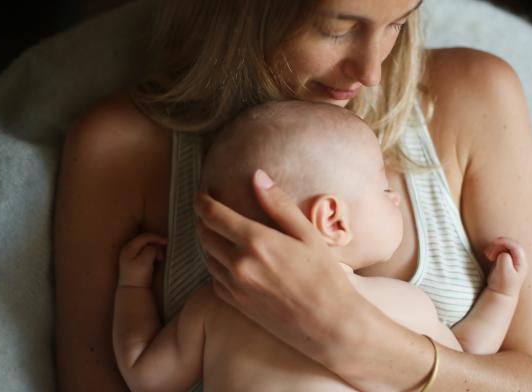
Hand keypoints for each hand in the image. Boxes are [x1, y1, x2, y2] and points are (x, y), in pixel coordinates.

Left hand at [118, 233, 167, 287]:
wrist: (132, 291)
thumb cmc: (138, 276)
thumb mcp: (145, 261)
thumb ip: (151, 250)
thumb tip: (155, 247)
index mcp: (129, 248)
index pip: (145, 237)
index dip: (157, 237)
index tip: (168, 241)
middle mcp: (127, 249)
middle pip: (144, 240)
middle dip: (156, 242)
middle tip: (166, 247)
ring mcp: (129, 256)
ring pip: (145, 246)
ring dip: (155, 248)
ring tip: (162, 255)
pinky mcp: (133, 262)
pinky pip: (144, 252)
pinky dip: (152, 253)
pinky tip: (157, 258)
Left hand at [194, 170, 360, 364]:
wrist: (329, 325)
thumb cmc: (325, 276)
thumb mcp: (308, 234)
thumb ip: (279, 204)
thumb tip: (257, 176)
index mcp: (256, 241)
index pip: (213, 215)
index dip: (203, 201)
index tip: (202, 195)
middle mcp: (239, 264)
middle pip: (204, 235)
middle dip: (203, 220)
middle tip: (211, 212)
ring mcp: (235, 287)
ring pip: (207, 257)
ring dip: (208, 242)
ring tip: (218, 234)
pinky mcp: (237, 305)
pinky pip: (214, 280)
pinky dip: (215, 266)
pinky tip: (228, 262)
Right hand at [483, 236, 527, 296]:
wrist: (501, 294)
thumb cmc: (503, 285)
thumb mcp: (504, 273)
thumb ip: (504, 260)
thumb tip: (503, 253)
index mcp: (521, 263)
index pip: (516, 246)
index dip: (505, 242)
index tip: (493, 243)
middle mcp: (519, 259)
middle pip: (511, 244)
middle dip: (499, 244)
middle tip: (489, 253)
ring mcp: (513, 258)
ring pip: (505, 245)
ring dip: (495, 247)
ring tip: (488, 256)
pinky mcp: (507, 259)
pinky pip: (501, 248)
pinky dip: (494, 249)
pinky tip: (489, 257)